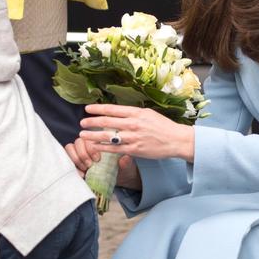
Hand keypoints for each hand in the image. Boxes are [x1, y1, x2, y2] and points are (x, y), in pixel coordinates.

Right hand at [64, 137, 141, 189]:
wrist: (119, 181)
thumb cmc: (122, 170)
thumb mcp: (126, 167)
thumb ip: (126, 163)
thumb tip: (124, 159)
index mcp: (101, 141)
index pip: (90, 137)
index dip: (91, 148)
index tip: (97, 159)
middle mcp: (88, 144)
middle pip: (78, 141)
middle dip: (82, 154)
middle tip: (90, 165)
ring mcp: (79, 152)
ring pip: (69, 147)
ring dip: (76, 158)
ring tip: (85, 169)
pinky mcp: (74, 161)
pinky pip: (66, 158)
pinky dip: (72, 167)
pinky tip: (81, 174)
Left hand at [78, 104, 194, 161]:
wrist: (176, 140)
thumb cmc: (163, 126)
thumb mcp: (148, 113)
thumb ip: (132, 113)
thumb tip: (118, 112)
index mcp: (136, 113)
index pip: (112, 109)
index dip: (97, 109)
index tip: (87, 108)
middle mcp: (133, 124)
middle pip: (107, 122)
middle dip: (92, 122)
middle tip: (82, 122)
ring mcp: (133, 137)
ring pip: (108, 136)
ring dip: (93, 135)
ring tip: (83, 135)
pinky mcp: (134, 150)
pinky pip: (115, 149)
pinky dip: (103, 147)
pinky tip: (95, 147)